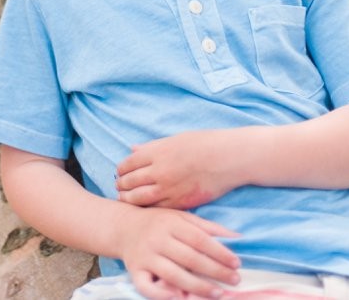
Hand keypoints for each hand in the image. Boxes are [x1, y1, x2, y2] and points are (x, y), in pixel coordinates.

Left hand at [116, 130, 242, 208]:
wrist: (229, 158)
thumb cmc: (204, 144)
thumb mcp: (175, 139)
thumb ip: (152, 147)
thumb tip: (132, 149)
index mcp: (157, 152)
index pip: (128, 164)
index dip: (121, 170)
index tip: (119, 173)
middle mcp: (159, 171)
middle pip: (129, 182)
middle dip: (121, 185)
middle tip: (119, 187)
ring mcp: (169, 188)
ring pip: (139, 198)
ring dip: (128, 199)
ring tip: (125, 199)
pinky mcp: (181, 203)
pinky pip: (157, 208)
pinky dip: (147, 208)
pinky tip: (144, 207)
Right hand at [119, 205, 240, 298]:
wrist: (123, 227)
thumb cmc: (158, 222)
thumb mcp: (181, 217)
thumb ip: (207, 226)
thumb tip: (236, 237)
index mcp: (170, 224)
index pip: (199, 239)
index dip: (219, 252)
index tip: (236, 263)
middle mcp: (157, 239)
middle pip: (189, 258)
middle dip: (214, 271)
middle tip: (234, 280)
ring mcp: (145, 256)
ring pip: (173, 274)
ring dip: (197, 286)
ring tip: (217, 293)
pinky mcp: (135, 271)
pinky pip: (147, 286)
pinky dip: (161, 295)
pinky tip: (179, 298)